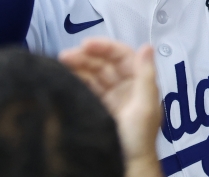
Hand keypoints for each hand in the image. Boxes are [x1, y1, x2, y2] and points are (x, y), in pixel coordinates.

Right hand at [59, 38, 163, 176]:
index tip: (87, 44)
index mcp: (138, 83)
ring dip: (77, 66)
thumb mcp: (145, 106)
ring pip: (92, 74)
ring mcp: (109, 98)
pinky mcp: (96, 108)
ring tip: (61, 64)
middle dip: (86, 56)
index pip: (121, 56)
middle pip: (103, 63)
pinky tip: (64, 78)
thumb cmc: (139, 140)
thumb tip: (147, 47)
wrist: (126, 166)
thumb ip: (146, 75)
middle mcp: (123, 88)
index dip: (105, 47)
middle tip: (66, 56)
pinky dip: (74, 81)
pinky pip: (84, 88)